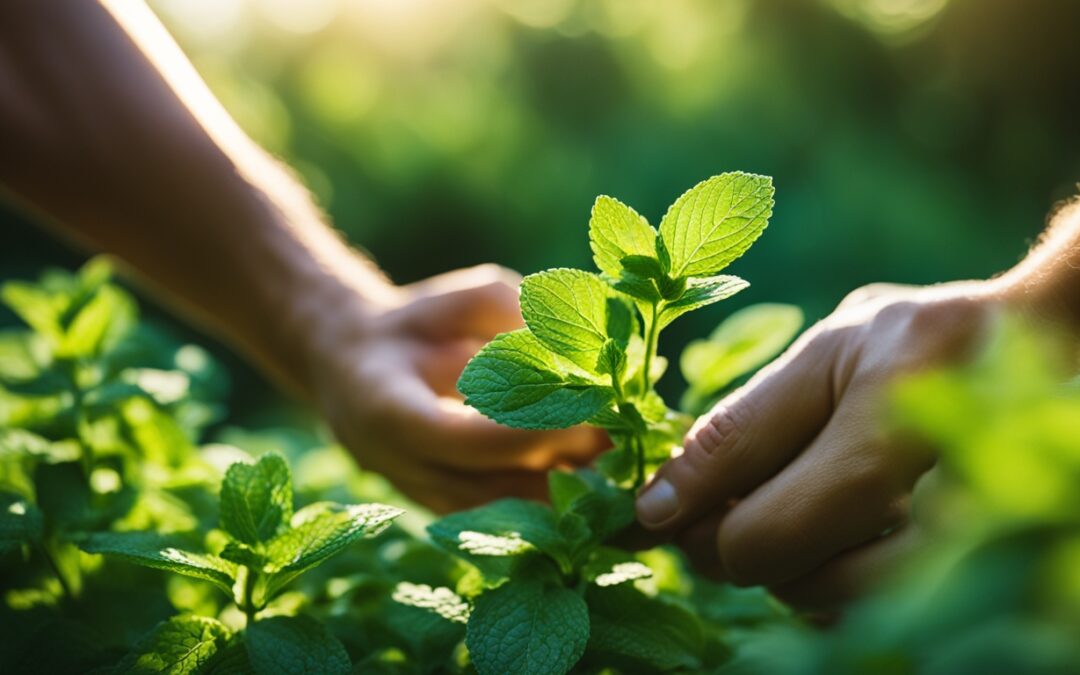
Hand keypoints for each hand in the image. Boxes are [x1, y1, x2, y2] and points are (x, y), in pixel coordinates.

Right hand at [305, 264, 606, 512]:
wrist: (352, 369)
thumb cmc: (414, 324)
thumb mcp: (459, 299)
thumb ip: (511, 311)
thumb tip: (575, 340)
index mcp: (390, 411)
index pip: (472, 437)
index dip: (538, 428)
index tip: (596, 406)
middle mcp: (403, 467)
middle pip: (499, 484)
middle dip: (567, 462)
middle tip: (626, 434)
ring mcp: (424, 497)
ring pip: (509, 513)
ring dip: (570, 492)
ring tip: (622, 456)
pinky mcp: (448, 512)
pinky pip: (509, 519)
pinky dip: (556, 503)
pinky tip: (598, 475)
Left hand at [635, 282, 999, 608]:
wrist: (1021, 351)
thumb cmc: (914, 340)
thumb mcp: (822, 354)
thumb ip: (740, 432)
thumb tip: (655, 508)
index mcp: (888, 432)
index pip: (759, 535)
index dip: (695, 526)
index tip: (661, 508)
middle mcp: (937, 510)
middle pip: (783, 576)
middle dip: (730, 539)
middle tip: (725, 494)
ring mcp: (959, 551)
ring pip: (816, 601)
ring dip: (777, 557)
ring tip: (785, 494)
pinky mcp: (963, 573)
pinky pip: (858, 608)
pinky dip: (823, 572)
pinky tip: (827, 521)